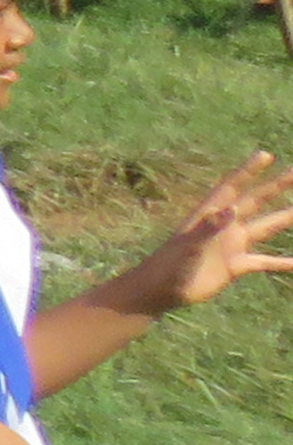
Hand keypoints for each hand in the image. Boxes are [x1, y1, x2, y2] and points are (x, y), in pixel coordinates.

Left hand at [121, 151, 292, 312]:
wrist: (163, 290)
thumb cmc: (170, 265)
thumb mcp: (190, 245)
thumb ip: (209, 228)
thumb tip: (232, 209)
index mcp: (210, 215)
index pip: (232, 187)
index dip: (248, 170)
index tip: (265, 154)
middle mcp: (224, 226)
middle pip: (255, 201)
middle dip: (276, 186)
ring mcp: (232, 245)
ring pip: (265, 227)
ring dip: (285, 218)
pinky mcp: (236, 266)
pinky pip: (264, 261)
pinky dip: (282, 262)